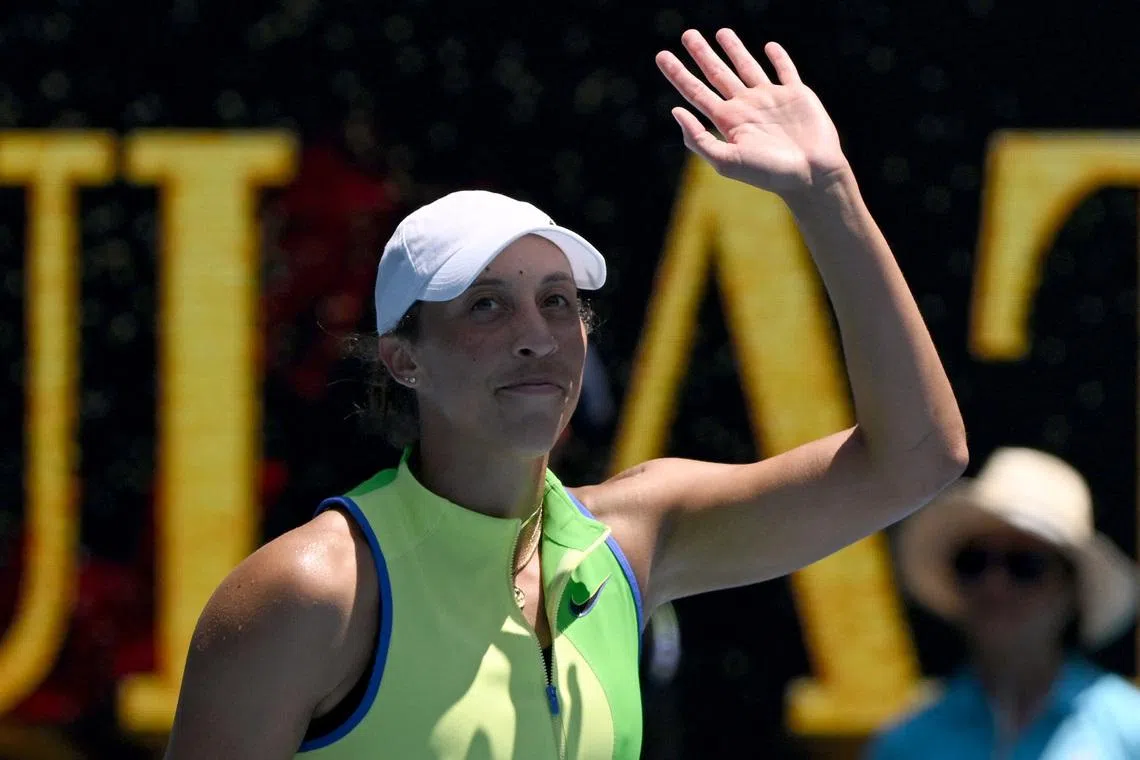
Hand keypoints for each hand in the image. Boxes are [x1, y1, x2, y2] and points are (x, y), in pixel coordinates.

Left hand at [657, 29, 848, 194]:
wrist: (811, 176)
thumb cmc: (769, 174)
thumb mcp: (727, 161)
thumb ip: (699, 139)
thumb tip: (676, 111)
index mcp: (727, 121)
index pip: (695, 91)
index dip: (677, 73)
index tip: (661, 56)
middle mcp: (746, 107)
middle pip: (717, 74)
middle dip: (702, 54)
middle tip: (688, 34)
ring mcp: (771, 99)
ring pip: (747, 67)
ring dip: (734, 49)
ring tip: (721, 32)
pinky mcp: (797, 95)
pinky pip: (785, 70)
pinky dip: (778, 57)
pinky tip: (769, 46)